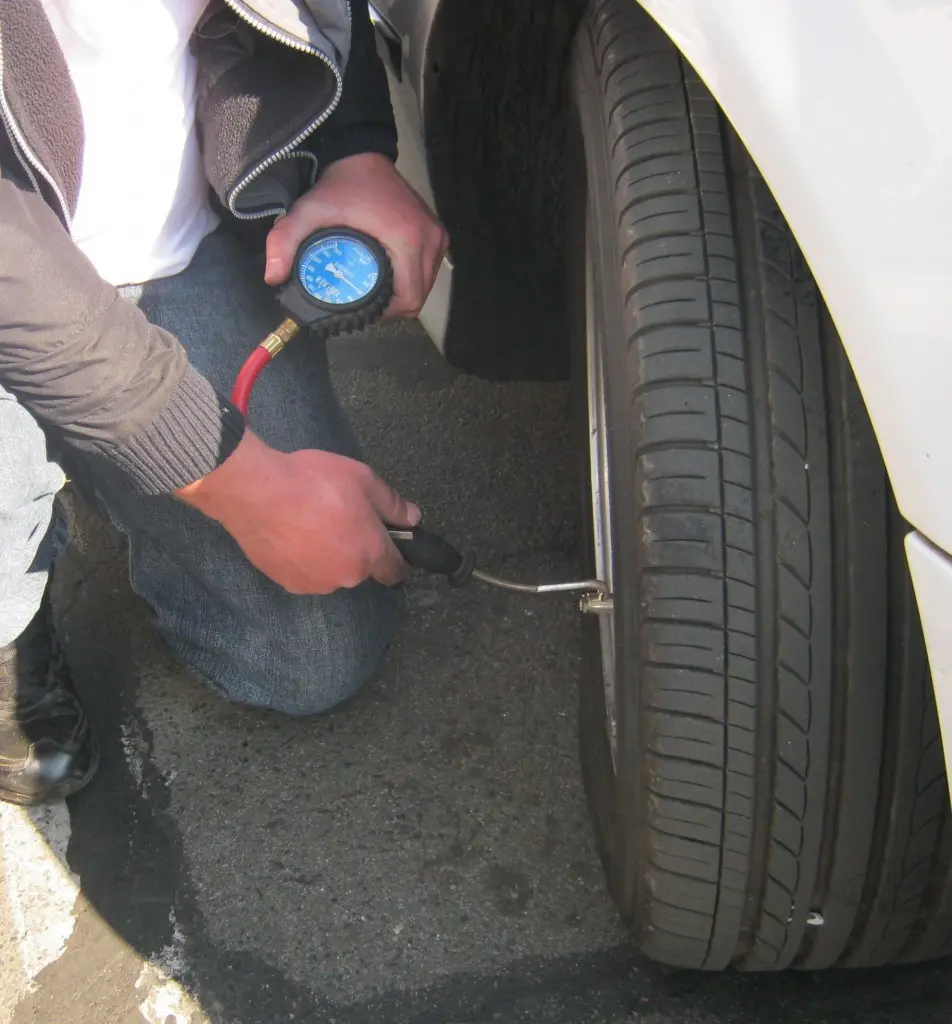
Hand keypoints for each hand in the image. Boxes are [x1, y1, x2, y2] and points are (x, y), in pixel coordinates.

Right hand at [175, 431, 419, 593]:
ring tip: (310, 523)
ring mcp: (314, 583)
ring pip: (330, 571)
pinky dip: (302, 558)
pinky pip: (304, 572)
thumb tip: (412, 518)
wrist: (256, 491)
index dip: (396, 559)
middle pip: (359, 568)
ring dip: (327, 555)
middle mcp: (345, 577)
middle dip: (355, 547)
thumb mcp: (363, 480)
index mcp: (370, 554)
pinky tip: (291, 533)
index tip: (390, 547)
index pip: (395, 571)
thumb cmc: (313, 482)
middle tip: (338, 517)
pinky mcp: (286, 582)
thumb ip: (392, 503)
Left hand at [265, 152, 448, 317]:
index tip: (363, 311)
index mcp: (407, 239)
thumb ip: (285, 240)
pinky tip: (392, 278)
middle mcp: (429, 239)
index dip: (386, 313)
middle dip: (393, 307)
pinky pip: (428, 269)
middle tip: (366, 306)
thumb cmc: (339, 186)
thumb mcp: (309, 211)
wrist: (361, 154)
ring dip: (403, 295)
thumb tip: (273, 277)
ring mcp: (437, 235)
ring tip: (377, 294)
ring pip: (425, 285)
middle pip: (418, 295)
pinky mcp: (437, 232)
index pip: (408, 297)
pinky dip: (412, 279)